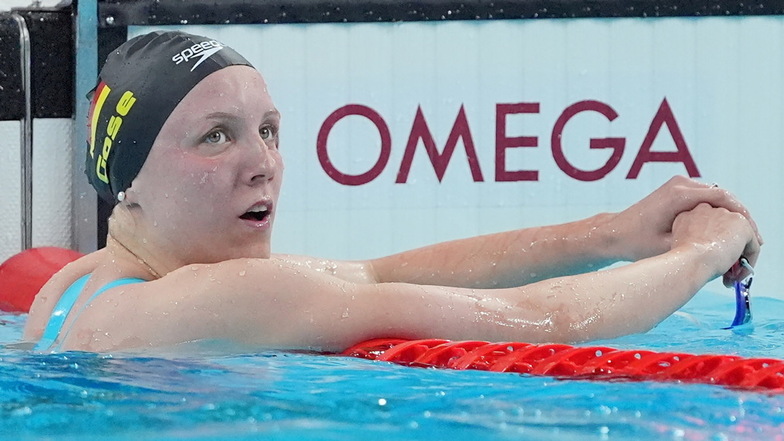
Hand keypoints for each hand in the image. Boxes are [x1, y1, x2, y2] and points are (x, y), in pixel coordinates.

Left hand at [609, 175, 762, 261]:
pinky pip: (706, 199)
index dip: (743, 215)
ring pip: (716, 198)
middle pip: (723, 196)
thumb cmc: (636, 242)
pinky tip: (727, 232)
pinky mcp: (677, 191)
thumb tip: (725, 248)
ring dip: (731, 216)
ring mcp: (678, 185)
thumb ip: (696, 242)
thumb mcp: (668, 247)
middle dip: (741, 218)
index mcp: (679, 195)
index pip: (722, 197)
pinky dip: (718, 213)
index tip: (754, 234)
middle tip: (755, 241)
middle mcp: (680, 184)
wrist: (615, 233)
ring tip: (744, 239)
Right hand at [672, 203, 759, 286]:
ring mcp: (726, 216)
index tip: (713, 258)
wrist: (690, 260)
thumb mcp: (681, 246)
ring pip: (739, 238)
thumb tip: (707, 253)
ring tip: (732, 276)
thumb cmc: (682, 259)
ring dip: (739, 258)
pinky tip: (739, 274)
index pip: (708, 226)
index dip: (713, 244)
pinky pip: (752, 246)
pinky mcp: (742, 226)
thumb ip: (694, 243)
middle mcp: (707, 210)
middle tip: (725, 269)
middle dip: (727, 250)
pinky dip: (749, 261)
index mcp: (689, 215)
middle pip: (725, 230)